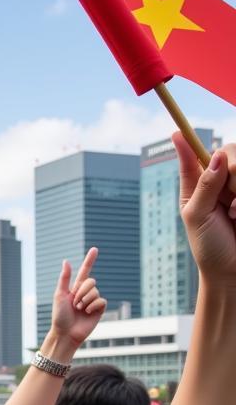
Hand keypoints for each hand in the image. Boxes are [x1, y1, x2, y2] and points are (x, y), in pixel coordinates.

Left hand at [50, 247, 106, 348]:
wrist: (65, 333)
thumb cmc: (60, 316)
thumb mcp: (60, 295)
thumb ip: (64, 278)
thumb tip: (66, 261)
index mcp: (75, 289)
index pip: (85, 271)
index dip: (90, 260)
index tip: (95, 249)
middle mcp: (85, 293)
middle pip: (91, 281)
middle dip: (82, 291)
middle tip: (74, 304)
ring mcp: (93, 301)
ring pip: (95, 291)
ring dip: (85, 300)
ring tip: (79, 310)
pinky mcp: (99, 310)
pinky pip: (101, 301)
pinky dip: (93, 306)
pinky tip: (87, 313)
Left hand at [176, 133, 235, 282]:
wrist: (232, 272)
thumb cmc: (210, 247)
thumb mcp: (197, 216)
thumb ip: (205, 185)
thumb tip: (218, 155)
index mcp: (199, 185)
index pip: (194, 156)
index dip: (186, 143)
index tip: (175, 132)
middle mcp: (222, 180)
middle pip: (231, 151)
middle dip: (233, 173)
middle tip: (229, 203)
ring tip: (235, 214)